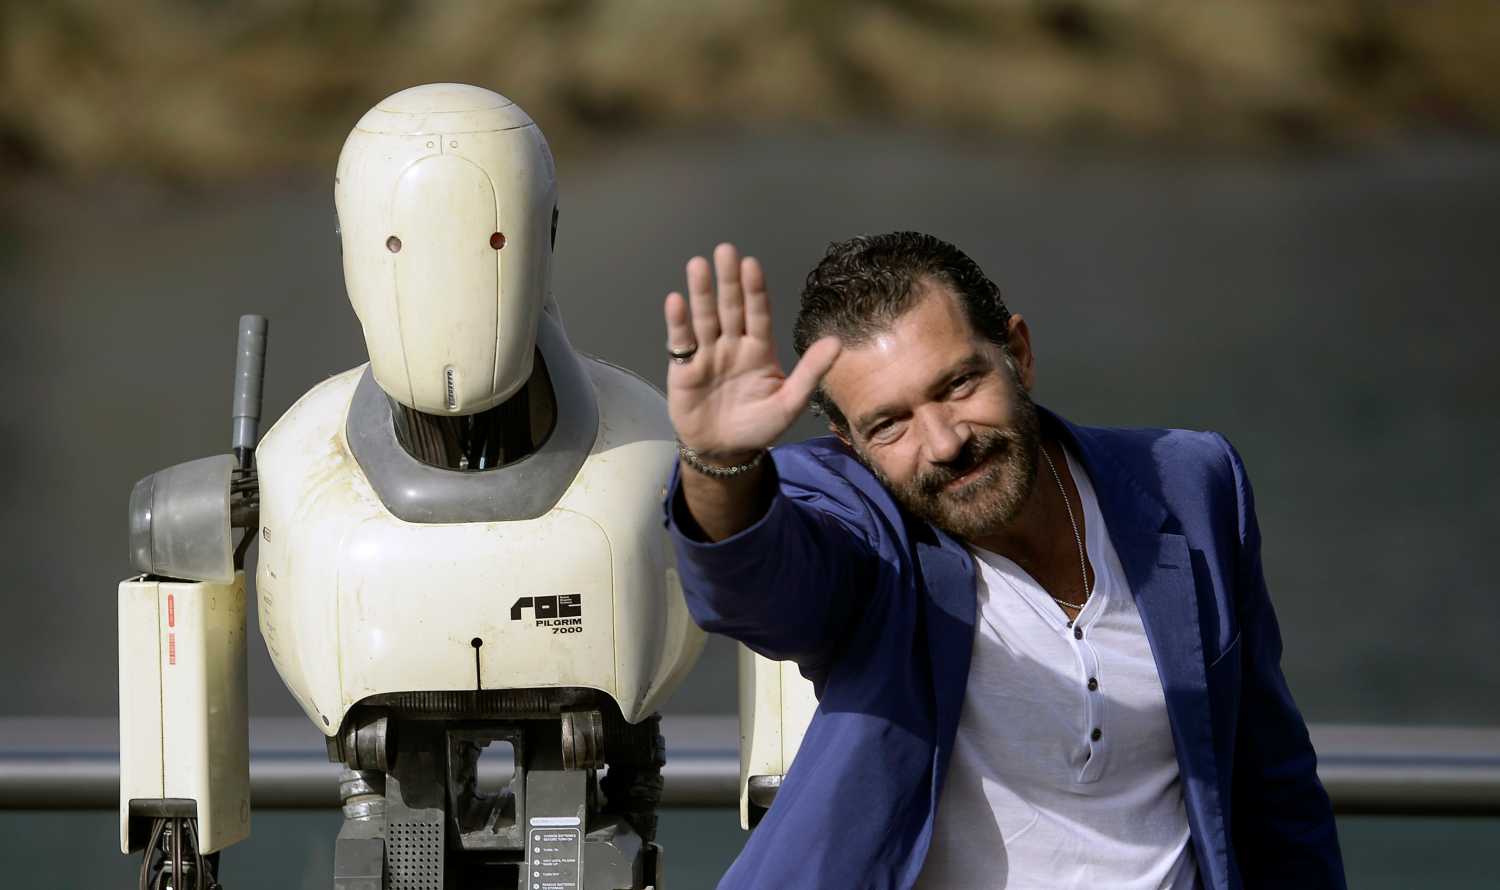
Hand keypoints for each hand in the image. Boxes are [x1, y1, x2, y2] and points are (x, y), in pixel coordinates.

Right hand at [664, 243, 840, 459]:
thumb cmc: (759, 427)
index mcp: (759, 350)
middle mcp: (733, 345)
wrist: (724, 451)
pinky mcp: (684, 368)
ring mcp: (708, 354)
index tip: (752, 265)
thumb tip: (837, 342)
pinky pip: (681, 342)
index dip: (755, 290)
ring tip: (698, 265)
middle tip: (725, 250)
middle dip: (728, 281)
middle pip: (730, 308)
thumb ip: (811, 372)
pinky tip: (676, 301)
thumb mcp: (790, 402)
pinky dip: (678, 323)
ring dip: (701, 292)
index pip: (758, 314)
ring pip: (705, 318)